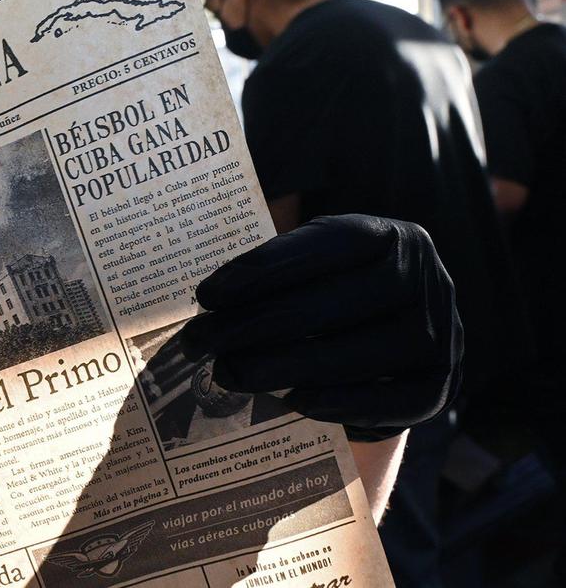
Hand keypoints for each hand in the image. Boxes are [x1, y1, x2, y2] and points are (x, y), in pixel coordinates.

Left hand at [159, 214, 461, 441]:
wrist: (395, 345)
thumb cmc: (336, 296)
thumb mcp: (316, 265)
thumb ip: (277, 270)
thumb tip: (210, 298)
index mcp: (389, 235)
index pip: (321, 248)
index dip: (260, 271)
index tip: (206, 295)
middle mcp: (425, 279)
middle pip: (324, 306)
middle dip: (249, 326)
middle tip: (198, 341)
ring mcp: (439, 335)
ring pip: (348, 356)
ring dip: (278, 369)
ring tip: (226, 373)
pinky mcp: (438, 387)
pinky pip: (382, 402)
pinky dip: (332, 403)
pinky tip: (288, 401)